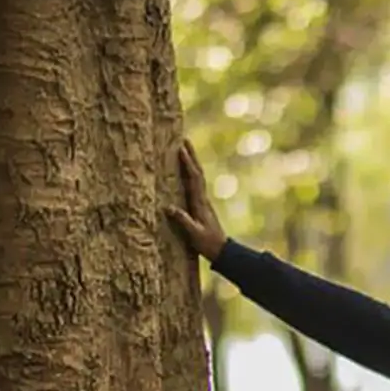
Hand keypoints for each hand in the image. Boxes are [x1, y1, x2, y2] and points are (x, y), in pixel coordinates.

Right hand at [166, 139, 227, 260]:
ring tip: (184, 149)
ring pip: (197, 177)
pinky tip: (187, 171)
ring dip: (192, 162)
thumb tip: (167, 207)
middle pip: (197, 172)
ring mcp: (203, 201)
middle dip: (191, 156)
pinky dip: (191, 173)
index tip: (180, 149)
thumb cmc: (208, 243)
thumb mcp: (194, 234)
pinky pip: (195, 184)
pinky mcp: (201, 205)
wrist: (221, 250)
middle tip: (184, 139)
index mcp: (200, 203)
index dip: (187, 163)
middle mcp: (203, 198)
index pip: (193, 178)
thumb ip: (183, 220)